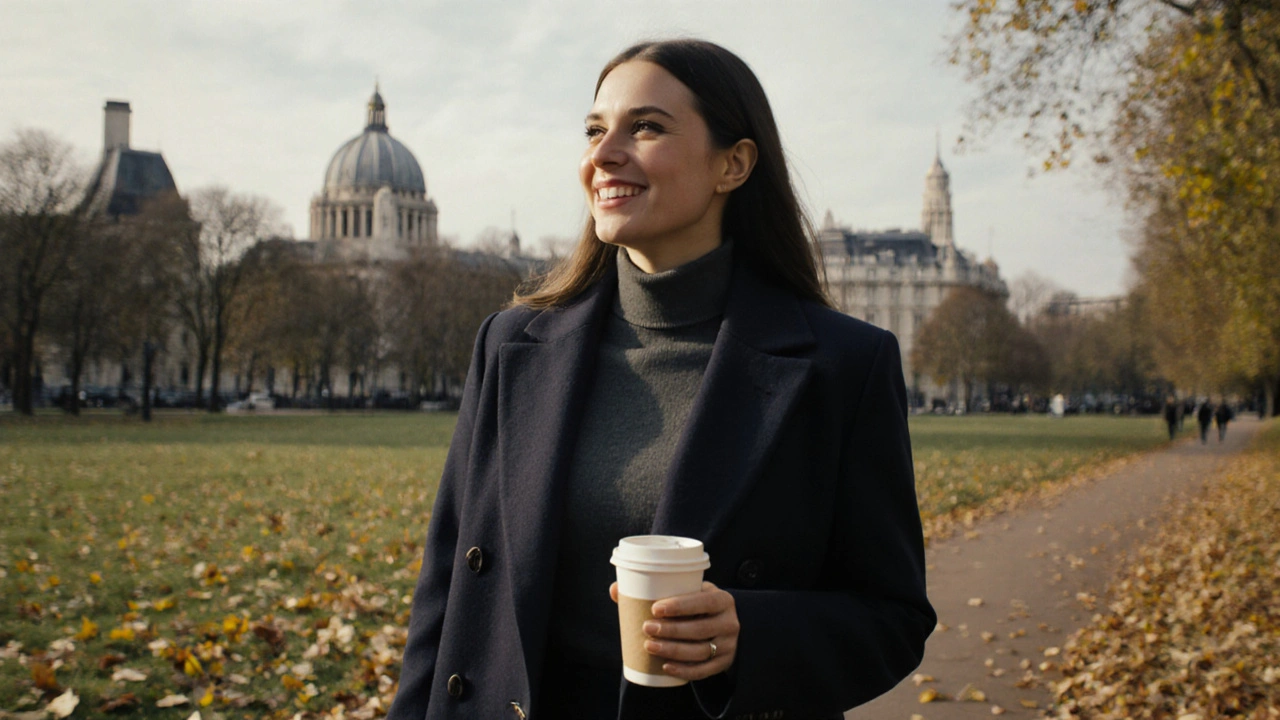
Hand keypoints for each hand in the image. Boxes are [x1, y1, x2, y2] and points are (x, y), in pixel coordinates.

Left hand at [610, 581, 738, 680]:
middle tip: (646, 628)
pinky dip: (684, 670)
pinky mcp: (723, 663)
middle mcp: (730, 623)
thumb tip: (615, 590)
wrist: (726, 625)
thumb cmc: (699, 606)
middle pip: (699, 629)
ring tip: (649, 646)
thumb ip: (657, 589)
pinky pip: (704, 671)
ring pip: (700, 651)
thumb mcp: (690, 593)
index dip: (680, 606)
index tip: (655, 609)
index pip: (703, 602)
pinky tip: (665, 667)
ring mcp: (728, 646)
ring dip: (673, 650)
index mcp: (723, 600)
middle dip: (671, 630)